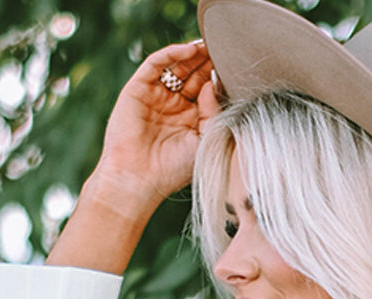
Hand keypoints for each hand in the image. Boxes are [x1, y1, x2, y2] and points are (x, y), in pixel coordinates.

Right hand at [93, 38, 219, 203]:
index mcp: (189, 119)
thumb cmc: (172, 170)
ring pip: (175, 66)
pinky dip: (171, 54)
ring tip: (209, 45)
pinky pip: (155, 64)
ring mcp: (155, 95)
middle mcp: (172, 105)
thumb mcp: (204, 140)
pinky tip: (189, 51)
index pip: (205, 90)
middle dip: (206, 62)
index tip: (233, 66)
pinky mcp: (138, 89)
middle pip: (191, 74)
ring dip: (192, 54)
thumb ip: (213, 112)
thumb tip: (213, 83)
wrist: (138, 179)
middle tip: (223, 48)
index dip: (217, 77)